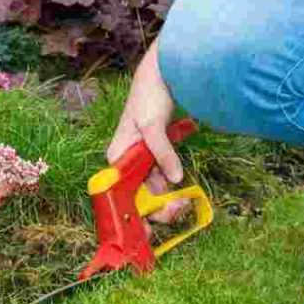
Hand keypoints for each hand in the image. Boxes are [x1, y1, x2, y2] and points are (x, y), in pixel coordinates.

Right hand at [106, 45, 188, 222]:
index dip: (135, 213)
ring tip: (185, 201)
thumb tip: (174, 179)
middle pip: (138, 195)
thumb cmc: (148, 97)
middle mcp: (126, 163)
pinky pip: (162, 178)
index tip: (150, 228)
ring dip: (168, 198)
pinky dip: (172, 185)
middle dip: (158, 206)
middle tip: (179, 208)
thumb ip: (162, 153)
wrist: (161, 75)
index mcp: (117, 158)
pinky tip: (182, 190)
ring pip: (152, 189)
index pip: (122, 195)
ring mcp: (140, 161)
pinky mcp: (154, 156)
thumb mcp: (153, 126)